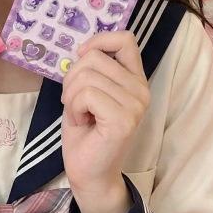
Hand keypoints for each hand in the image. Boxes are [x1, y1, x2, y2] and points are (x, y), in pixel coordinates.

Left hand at [61, 32, 148, 212]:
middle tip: (75, 101)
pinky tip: (82, 122)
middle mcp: (141, 90)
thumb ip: (92, 69)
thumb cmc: (86, 131)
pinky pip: (86, 94)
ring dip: (72, 96)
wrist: (89, 173)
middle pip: (95, 57)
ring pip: (87, 76)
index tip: (82, 56)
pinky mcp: (123, 120)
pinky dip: (74, 108)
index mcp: (135, 79)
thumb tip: (84, 48)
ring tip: (80, 114)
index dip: (98, 41)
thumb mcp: (87, 91)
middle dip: (72, 77)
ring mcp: (135, 105)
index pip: (125, 39)